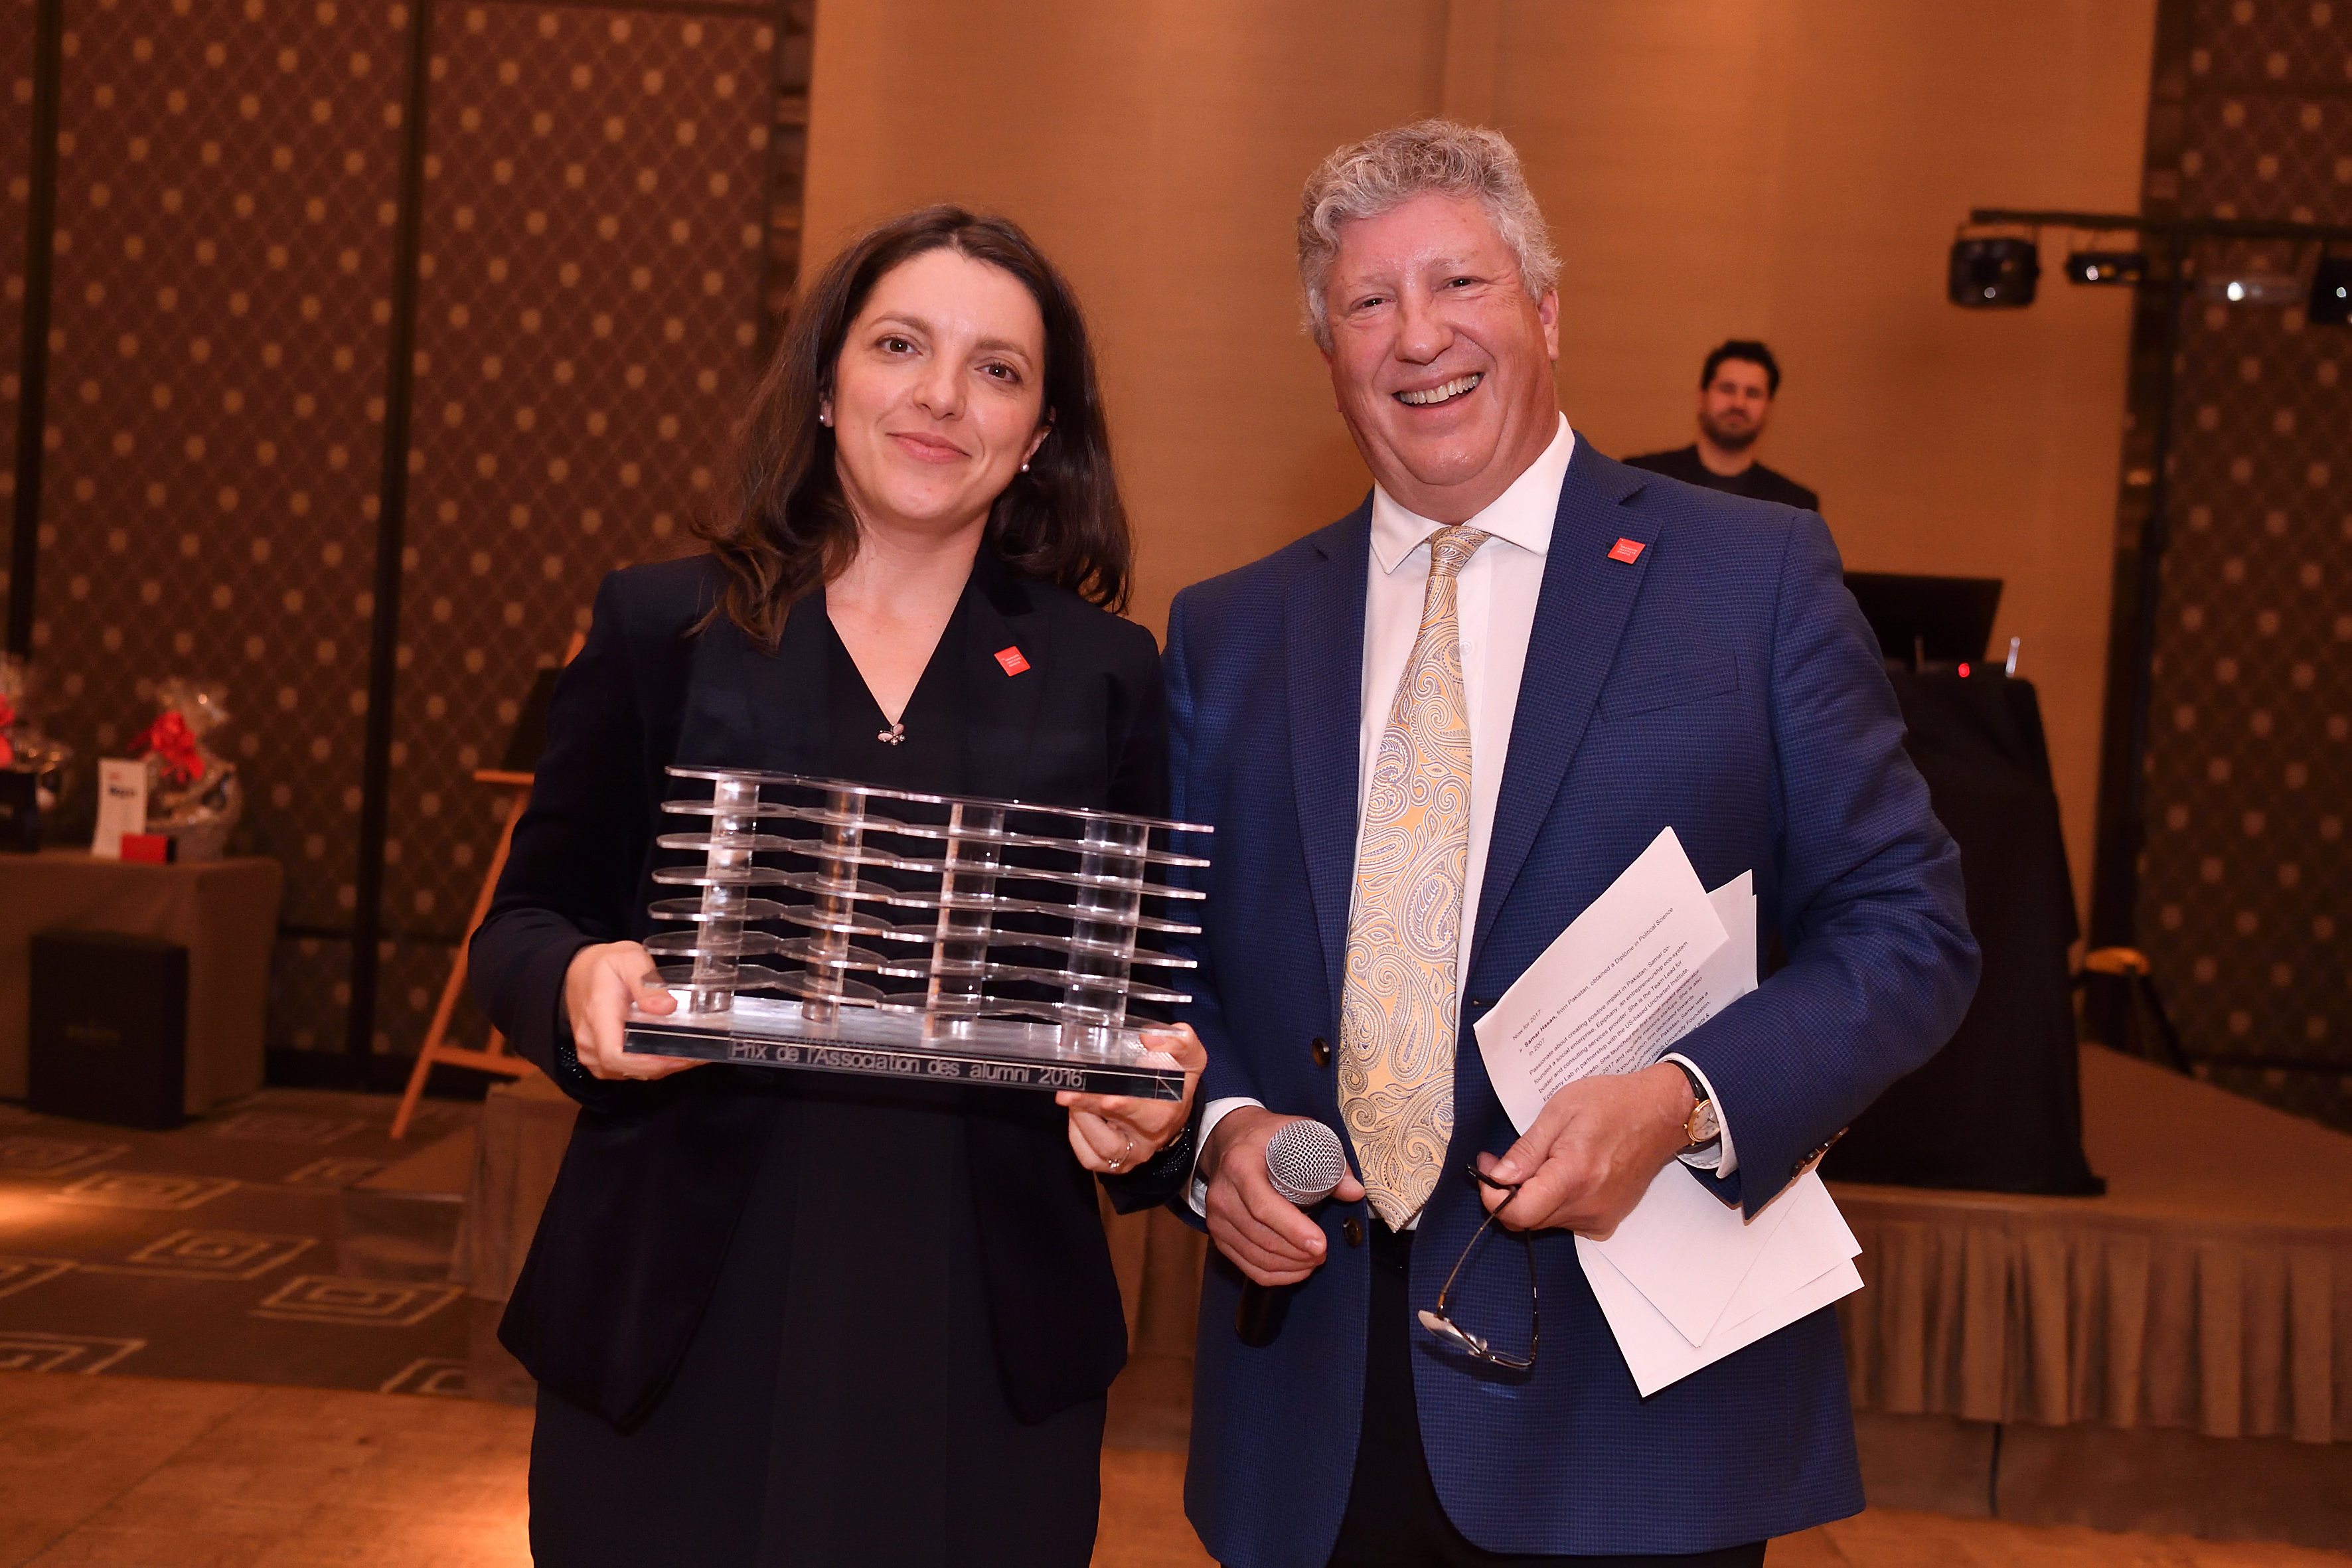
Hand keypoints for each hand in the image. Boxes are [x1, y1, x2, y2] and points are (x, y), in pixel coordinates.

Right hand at [561, 940, 701, 1080]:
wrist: (580, 970)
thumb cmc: (605, 964)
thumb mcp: (628, 959)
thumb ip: (645, 982)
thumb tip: (667, 1007)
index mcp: (598, 1016)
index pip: (615, 1055)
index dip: (649, 1062)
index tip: (679, 1055)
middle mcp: (590, 1040)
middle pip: (626, 1068)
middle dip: (664, 1066)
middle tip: (699, 1054)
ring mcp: (591, 1052)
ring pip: (627, 1073)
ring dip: (660, 1068)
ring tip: (691, 1055)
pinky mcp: (598, 1056)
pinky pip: (624, 1070)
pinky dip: (649, 1067)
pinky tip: (671, 1055)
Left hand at [1058, 1024, 1206, 1173]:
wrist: (1173, 1103)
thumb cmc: (1175, 1076)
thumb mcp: (1188, 1055)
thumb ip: (1179, 1041)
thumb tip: (1149, 1037)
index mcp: (1169, 1114)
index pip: (1149, 1116)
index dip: (1127, 1107)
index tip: (1109, 1098)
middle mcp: (1149, 1140)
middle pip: (1115, 1137)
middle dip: (1088, 1111)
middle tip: (1066, 1094)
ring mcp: (1131, 1155)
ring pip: (1100, 1150)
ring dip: (1080, 1122)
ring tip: (1069, 1095)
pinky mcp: (1115, 1163)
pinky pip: (1089, 1157)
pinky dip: (1077, 1136)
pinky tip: (1076, 1112)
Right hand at [1202, 1105, 1366, 1287]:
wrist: (1229, 1139)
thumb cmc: (1268, 1138)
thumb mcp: (1299, 1134)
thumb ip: (1329, 1161)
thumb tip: (1354, 1191)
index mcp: (1241, 1165)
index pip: (1264, 1206)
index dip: (1293, 1230)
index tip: (1320, 1244)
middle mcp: (1223, 1194)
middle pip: (1261, 1237)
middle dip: (1298, 1253)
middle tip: (1324, 1253)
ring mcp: (1217, 1218)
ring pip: (1255, 1255)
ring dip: (1290, 1265)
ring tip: (1315, 1261)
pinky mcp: (1218, 1235)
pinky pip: (1246, 1266)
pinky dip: (1274, 1274)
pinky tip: (1296, 1270)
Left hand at [1476, 1063, 1692, 1238]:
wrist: (1662, 1113)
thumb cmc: (1613, 1103)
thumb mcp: (1559, 1111)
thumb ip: (1527, 1150)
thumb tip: (1498, 1176)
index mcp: (1574, 1176)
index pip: (1518, 1213)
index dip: (1493, 1196)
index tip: (1487, 1169)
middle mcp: (1588, 1206)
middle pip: (1528, 1220)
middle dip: (1508, 1193)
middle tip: (1503, 1161)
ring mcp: (1601, 1217)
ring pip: (1545, 1221)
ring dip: (1532, 1197)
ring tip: (1541, 1161)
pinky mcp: (1608, 1221)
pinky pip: (1567, 1222)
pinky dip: (1555, 1203)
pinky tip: (1563, 1175)